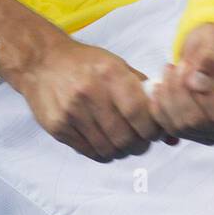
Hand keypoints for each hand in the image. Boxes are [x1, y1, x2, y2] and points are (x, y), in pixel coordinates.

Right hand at [8, 37, 174, 162]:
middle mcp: (90, 93)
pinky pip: (90, 152)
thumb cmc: (86, 63)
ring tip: (123, 141)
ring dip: (122, 150)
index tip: (155, 131)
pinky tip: (105, 141)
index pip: (139, 114)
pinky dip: (104, 153)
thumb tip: (171, 130)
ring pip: (109, 149)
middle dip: (140, 144)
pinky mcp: (58, 128)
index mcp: (109, 74)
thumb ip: (144, 93)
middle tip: (141, 140)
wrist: (42, 62)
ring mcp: (72, 112)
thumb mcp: (117, 65)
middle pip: (125, 137)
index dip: (152, 129)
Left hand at [148, 23, 213, 145]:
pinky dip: (160, 108)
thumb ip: (211, 59)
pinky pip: (171, 129)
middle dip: (181, 92)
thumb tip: (196, 80)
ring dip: (169, 96)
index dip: (207, 97)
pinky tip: (159, 89)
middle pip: (202, 122)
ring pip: (184, 126)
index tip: (194, 72)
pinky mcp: (194, 134)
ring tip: (169, 70)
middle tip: (179, 65)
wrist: (208, 50)